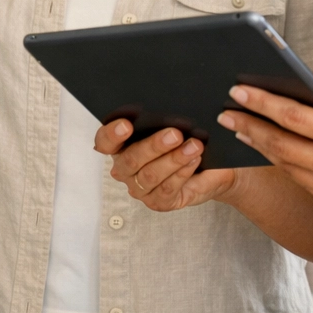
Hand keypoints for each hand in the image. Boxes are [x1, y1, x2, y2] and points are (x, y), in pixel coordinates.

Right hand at [94, 120, 238, 211]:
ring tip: (194, 146)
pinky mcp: (158, 202)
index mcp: (121, 146)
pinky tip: (194, 160)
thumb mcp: (174, 125)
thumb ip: (165, 118)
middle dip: (154, 146)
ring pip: (150, 175)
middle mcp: (125, 169)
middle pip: (130, 159)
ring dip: (174, 159)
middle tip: (175, 134)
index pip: (104, 142)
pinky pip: (167, 189)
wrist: (209, 169)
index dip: (111, 134)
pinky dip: (182, 173)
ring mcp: (140, 188)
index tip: (126, 125)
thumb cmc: (184, 141)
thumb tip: (170, 110)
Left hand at [218, 74, 312, 218]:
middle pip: (281, 145)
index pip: (294, 116)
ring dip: (261, 148)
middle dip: (249, 127)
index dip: (263, 103)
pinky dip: (284, 165)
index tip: (240, 92)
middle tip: (226, 114)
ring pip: (288, 166)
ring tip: (242, 130)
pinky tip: (272, 152)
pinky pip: (303, 182)